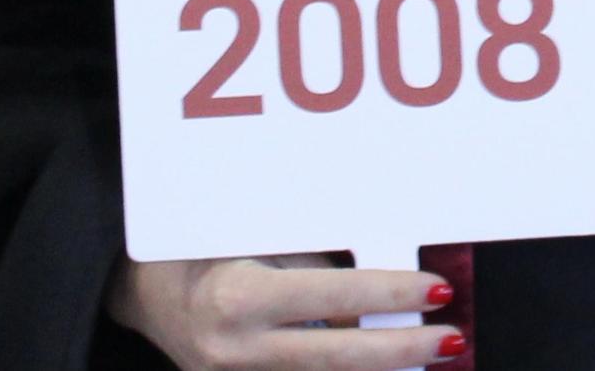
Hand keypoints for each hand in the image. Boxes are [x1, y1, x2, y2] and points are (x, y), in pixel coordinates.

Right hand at [106, 255, 459, 370]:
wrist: (142, 292)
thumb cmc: (204, 245)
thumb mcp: (255, 236)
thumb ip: (315, 258)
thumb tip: (384, 268)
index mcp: (238, 299)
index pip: (334, 296)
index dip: (390, 293)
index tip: (437, 289)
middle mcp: (236, 351)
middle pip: (338, 358)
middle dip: (401, 350)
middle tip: (451, 339)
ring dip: (381, 369)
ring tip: (433, 354)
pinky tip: (385, 369)